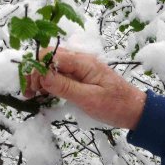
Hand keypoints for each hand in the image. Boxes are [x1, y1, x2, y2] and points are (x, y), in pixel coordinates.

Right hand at [25, 48, 145, 129]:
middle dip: (36, 73)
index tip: (33, 88)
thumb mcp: (89, 98)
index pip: (51, 55)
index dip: (38, 69)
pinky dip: (49, 83)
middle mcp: (79, 60)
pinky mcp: (80, 77)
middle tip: (30, 93)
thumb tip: (41, 75)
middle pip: (49, 58)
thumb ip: (65, 86)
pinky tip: (45, 94)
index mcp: (82, 62)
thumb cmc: (114, 105)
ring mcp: (80, 68)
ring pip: (53, 66)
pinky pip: (60, 75)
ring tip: (34, 95)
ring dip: (41, 78)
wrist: (134, 109)